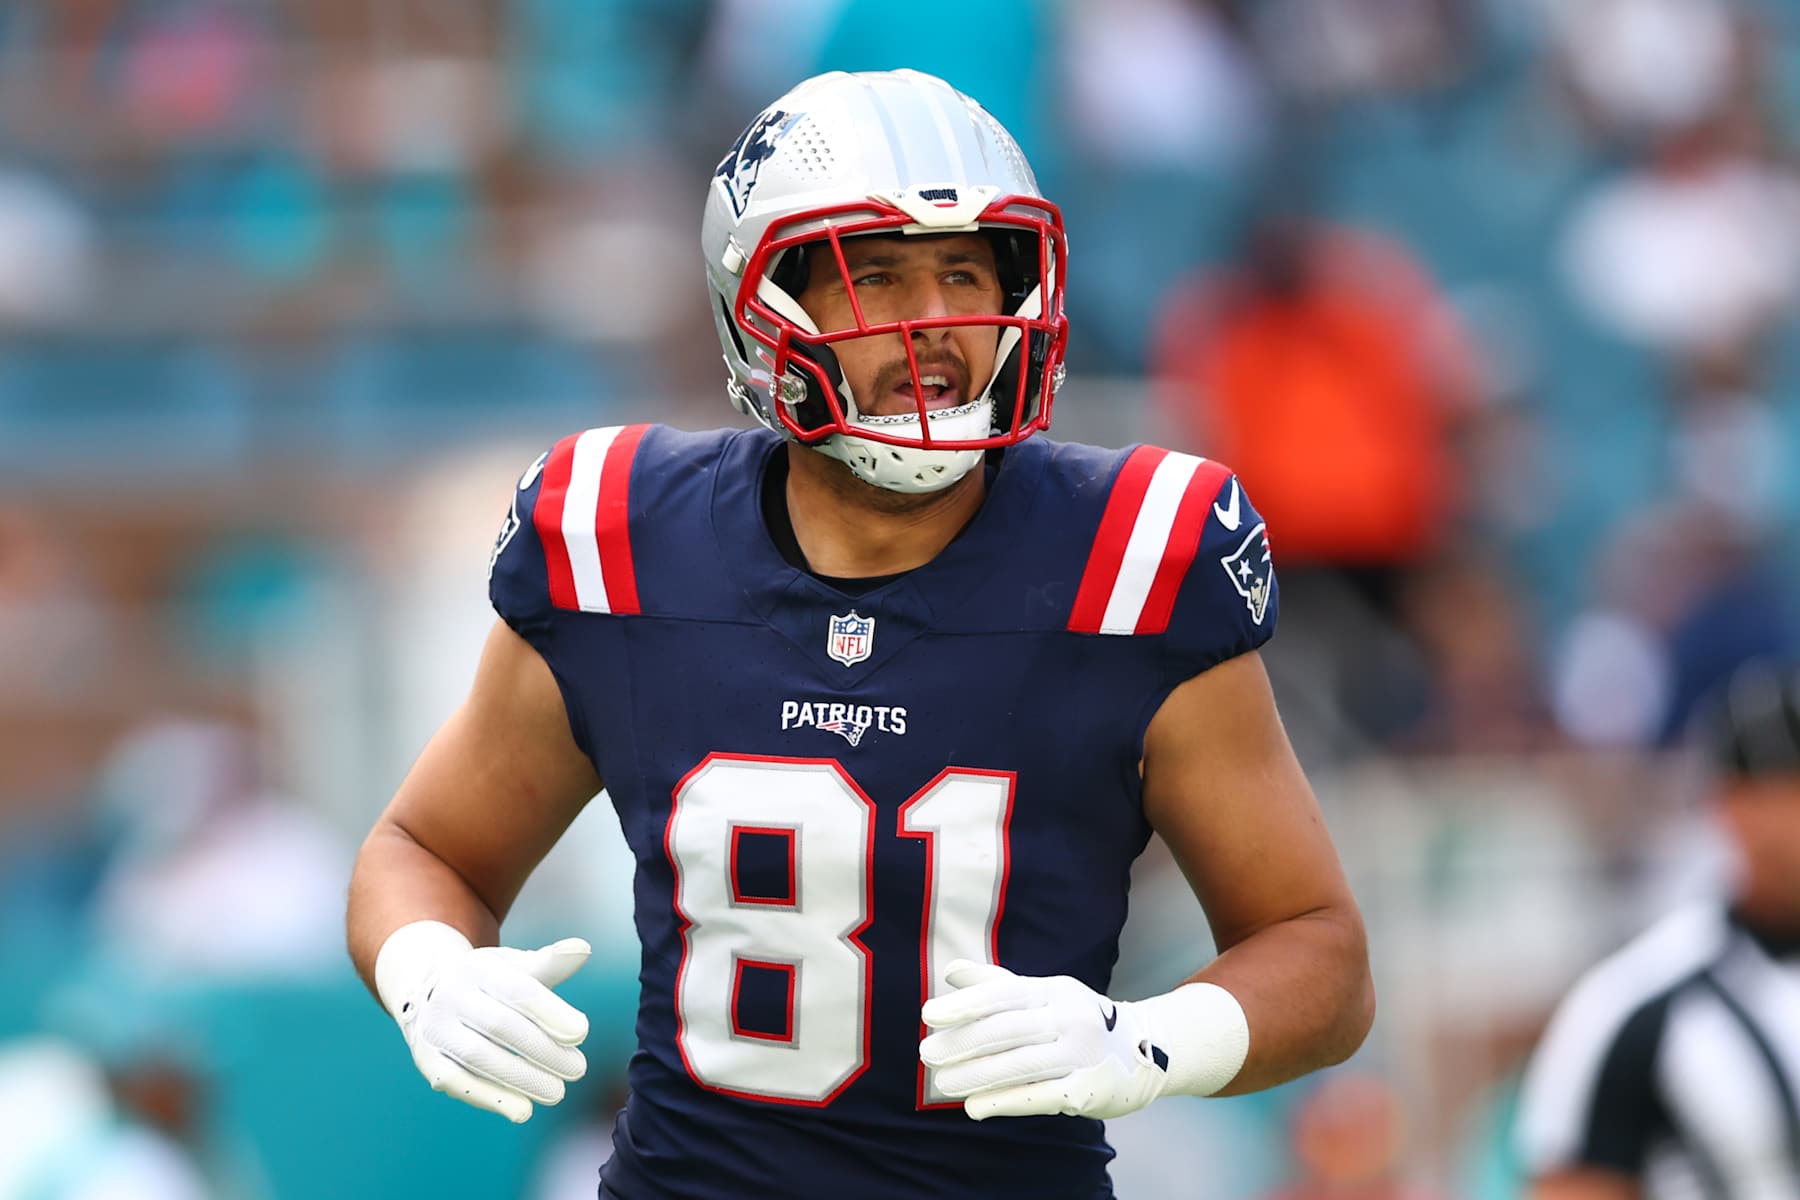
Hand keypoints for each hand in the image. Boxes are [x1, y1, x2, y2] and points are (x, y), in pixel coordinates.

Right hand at [384, 928, 591, 1123]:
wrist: (427, 992)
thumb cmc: (487, 981)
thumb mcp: (514, 966)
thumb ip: (549, 963)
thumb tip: (584, 949)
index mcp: (477, 967)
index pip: (518, 990)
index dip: (551, 1012)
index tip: (581, 1032)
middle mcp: (450, 995)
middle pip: (500, 1025)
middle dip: (542, 1050)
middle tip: (578, 1069)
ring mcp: (434, 1028)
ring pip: (478, 1056)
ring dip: (521, 1078)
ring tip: (557, 1092)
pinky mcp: (426, 1059)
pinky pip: (456, 1081)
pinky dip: (490, 1097)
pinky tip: (523, 1110)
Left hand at [919, 959, 1168, 1120]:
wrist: (1147, 1050)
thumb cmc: (1077, 1019)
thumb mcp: (1044, 993)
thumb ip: (996, 983)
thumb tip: (950, 971)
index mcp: (1054, 990)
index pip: (1005, 993)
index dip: (966, 1003)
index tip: (928, 1015)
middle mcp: (1070, 1018)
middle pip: (1009, 1029)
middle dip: (963, 1043)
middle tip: (926, 1055)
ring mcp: (1083, 1055)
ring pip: (1022, 1065)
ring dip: (977, 1075)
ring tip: (942, 1083)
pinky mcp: (1090, 1091)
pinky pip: (1042, 1096)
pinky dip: (1006, 1101)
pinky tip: (975, 1107)